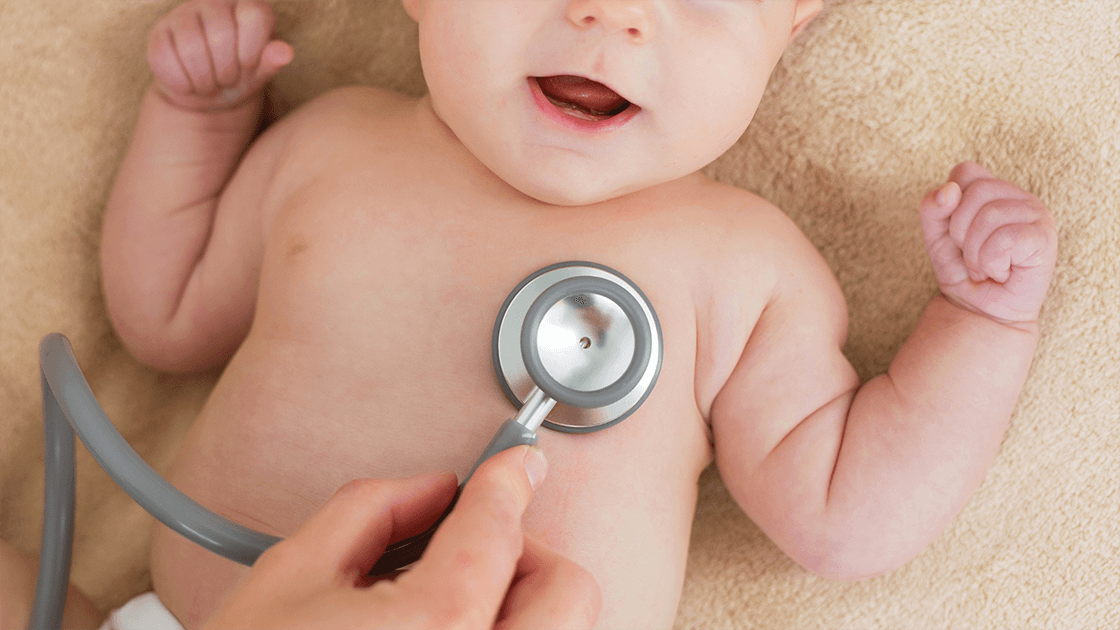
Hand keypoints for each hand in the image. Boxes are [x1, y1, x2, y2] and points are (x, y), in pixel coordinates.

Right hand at [147, 0, 292, 110]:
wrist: (207, 92)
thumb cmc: (241, 76)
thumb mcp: (260, 73)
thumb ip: (271, 61)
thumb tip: (285, 52)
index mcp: (248, 6)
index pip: (255, 15)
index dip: (252, 47)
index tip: (249, 65)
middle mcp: (215, 2)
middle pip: (221, 35)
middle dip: (227, 71)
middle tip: (227, 80)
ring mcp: (184, 14)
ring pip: (191, 48)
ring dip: (204, 80)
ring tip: (210, 85)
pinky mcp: (160, 31)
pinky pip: (166, 58)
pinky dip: (182, 83)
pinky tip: (190, 85)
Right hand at [203, 446, 600, 629]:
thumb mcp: (290, 575)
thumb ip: (371, 510)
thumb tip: (429, 492)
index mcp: (437, 629)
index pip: (497, 528)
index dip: (504, 480)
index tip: (514, 466)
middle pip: (567, 590)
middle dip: (527, 551)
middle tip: (476, 543)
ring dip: (518, 602)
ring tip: (453, 595)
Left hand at [920, 162, 1057, 324]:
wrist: (979, 311)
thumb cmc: (961, 271)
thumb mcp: (936, 236)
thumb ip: (933, 209)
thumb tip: (949, 190)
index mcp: (994, 190)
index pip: (965, 171)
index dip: (949, 203)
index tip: (955, 232)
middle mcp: (1018, 196)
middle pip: (975, 192)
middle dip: (959, 232)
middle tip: (970, 256)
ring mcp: (1036, 214)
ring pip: (990, 216)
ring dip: (975, 253)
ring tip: (985, 267)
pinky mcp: (1045, 238)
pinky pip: (1005, 240)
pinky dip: (991, 263)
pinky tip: (1001, 273)